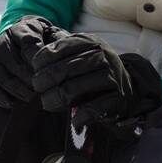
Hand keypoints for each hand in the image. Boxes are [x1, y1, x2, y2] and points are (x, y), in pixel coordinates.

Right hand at [0, 16, 62, 108]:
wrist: (25, 39)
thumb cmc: (44, 40)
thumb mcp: (53, 34)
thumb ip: (60, 43)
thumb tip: (65, 60)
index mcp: (20, 29)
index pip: (28, 43)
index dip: (38, 60)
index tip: (50, 72)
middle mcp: (2, 41)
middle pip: (14, 63)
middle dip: (31, 80)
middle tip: (45, 91)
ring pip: (2, 77)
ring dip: (19, 91)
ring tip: (34, 99)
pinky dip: (2, 98)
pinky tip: (16, 104)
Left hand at [28, 32, 161, 126]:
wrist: (127, 87)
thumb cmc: (93, 71)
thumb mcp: (80, 53)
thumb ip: (60, 49)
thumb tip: (34, 49)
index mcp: (90, 42)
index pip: (59, 49)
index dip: (41, 60)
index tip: (34, 70)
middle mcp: (102, 56)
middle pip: (64, 69)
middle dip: (44, 81)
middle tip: (37, 88)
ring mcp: (111, 77)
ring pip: (73, 89)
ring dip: (55, 99)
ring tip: (47, 103)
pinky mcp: (117, 98)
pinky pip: (93, 108)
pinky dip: (80, 116)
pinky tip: (74, 120)